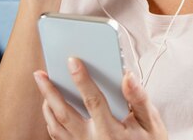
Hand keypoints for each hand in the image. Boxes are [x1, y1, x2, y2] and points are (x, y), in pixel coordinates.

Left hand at [33, 58, 167, 139]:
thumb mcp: (151, 122)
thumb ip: (140, 98)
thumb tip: (128, 76)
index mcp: (112, 131)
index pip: (93, 101)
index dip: (82, 80)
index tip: (72, 61)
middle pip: (65, 114)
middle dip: (50, 91)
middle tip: (40, 73)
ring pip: (56, 126)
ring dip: (47, 104)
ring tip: (43, 85)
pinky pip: (58, 137)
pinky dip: (51, 120)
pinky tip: (51, 106)